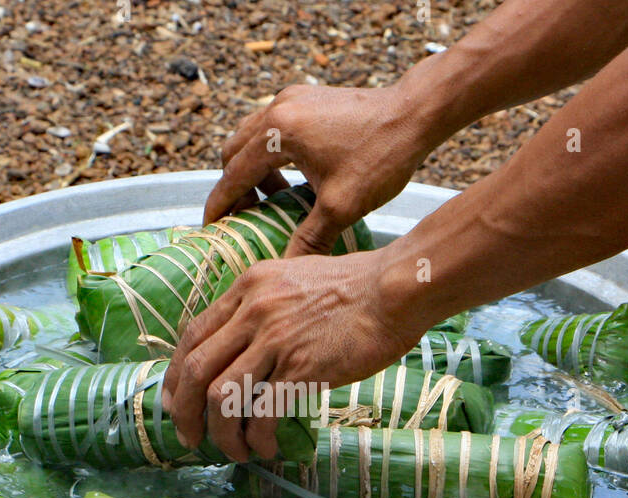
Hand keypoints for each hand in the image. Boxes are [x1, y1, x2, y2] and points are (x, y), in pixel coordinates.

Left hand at [161, 250, 425, 462]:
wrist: (395, 291)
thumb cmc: (355, 288)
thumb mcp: (294, 281)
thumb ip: (264, 307)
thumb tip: (246, 347)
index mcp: (247, 287)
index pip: (192, 335)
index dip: (175, 375)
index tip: (174, 402)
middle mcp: (252, 310)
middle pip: (194, 370)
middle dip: (183, 413)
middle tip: (190, 438)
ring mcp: (274, 339)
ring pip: (221, 397)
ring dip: (221, 434)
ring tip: (236, 451)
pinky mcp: (300, 366)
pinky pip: (262, 413)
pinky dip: (257, 438)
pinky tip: (267, 447)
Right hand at [205, 84, 434, 256]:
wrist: (416, 113)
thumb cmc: (382, 156)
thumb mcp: (342, 205)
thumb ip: (309, 238)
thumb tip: (287, 269)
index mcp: (277, 132)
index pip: (233, 174)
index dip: (220, 204)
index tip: (211, 226)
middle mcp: (277, 108)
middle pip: (234, 151)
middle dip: (236, 185)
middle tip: (250, 215)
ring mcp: (292, 98)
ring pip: (252, 136)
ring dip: (255, 168)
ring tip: (276, 197)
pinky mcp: (308, 97)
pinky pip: (273, 126)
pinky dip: (273, 152)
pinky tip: (297, 175)